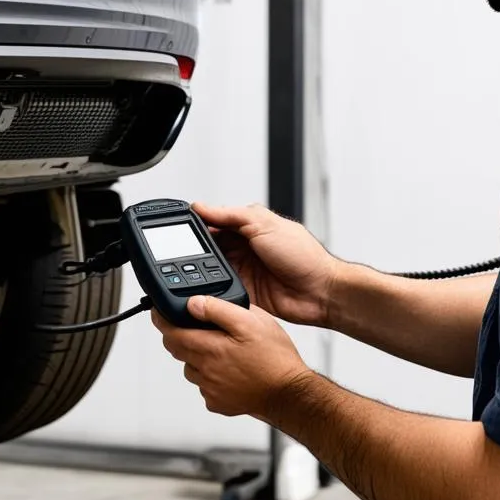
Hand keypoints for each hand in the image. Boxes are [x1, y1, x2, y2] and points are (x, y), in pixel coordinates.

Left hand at [152, 295, 312, 418]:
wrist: (290, 393)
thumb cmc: (275, 359)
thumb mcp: (251, 321)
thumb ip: (218, 309)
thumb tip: (194, 303)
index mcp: (209, 349)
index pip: (170, 333)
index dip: (161, 320)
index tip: (159, 313)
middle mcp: (204, 371)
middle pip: (177, 350)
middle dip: (180, 336)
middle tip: (196, 327)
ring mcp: (210, 389)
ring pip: (191, 368)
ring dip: (197, 357)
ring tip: (221, 350)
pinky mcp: (218, 402)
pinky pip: (205, 387)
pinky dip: (210, 377)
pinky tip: (230, 371)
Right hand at [192, 202, 336, 326]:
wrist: (320, 292)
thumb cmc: (304, 256)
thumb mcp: (266, 224)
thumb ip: (233, 215)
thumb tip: (203, 207)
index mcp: (247, 228)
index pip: (214, 222)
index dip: (198, 224)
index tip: (179, 226)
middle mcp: (243, 249)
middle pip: (208, 247)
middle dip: (194, 248)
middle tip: (179, 251)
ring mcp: (242, 271)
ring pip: (209, 270)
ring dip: (200, 270)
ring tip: (188, 270)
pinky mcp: (242, 293)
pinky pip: (219, 290)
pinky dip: (211, 289)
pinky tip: (203, 288)